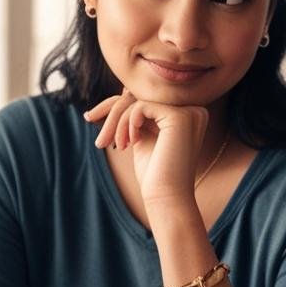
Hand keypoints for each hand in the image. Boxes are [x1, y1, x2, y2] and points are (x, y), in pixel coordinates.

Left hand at [84, 89, 208, 206]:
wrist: (166, 198)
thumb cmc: (154, 174)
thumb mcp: (143, 136)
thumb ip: (139, 114)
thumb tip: (124, 88)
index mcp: (188, 113)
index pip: (146, 98)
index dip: (117, 107)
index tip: (91, 117)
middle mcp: (194, 110)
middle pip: (142, 96)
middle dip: (113, 113)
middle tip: (96, 132)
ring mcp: (190, 112)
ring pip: (139, 100)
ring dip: (119, 122)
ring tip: (116, 145)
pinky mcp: (180, 116)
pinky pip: (140, 106)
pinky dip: (128, 124)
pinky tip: (130, 143)